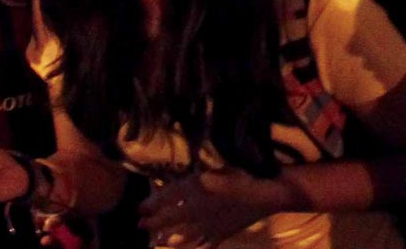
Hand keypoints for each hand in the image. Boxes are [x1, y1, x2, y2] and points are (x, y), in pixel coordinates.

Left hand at [140, 171, 275, 248]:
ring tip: (157, 243)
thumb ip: (196, 174)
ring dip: (168, 239)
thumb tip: (175, 181)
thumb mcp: (217, 166)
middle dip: (154, 224)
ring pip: (183, 236)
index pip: (166, 198)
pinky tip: (192, 248)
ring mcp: (209, 226)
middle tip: (141, 226)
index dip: (150, 204)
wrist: (266, 192)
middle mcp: (198, 209)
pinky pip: (203, 244)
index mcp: (196, 188)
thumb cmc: (243, 171)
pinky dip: (195, 247)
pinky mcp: (221, 234)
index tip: (138, 209)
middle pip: (170, 219)